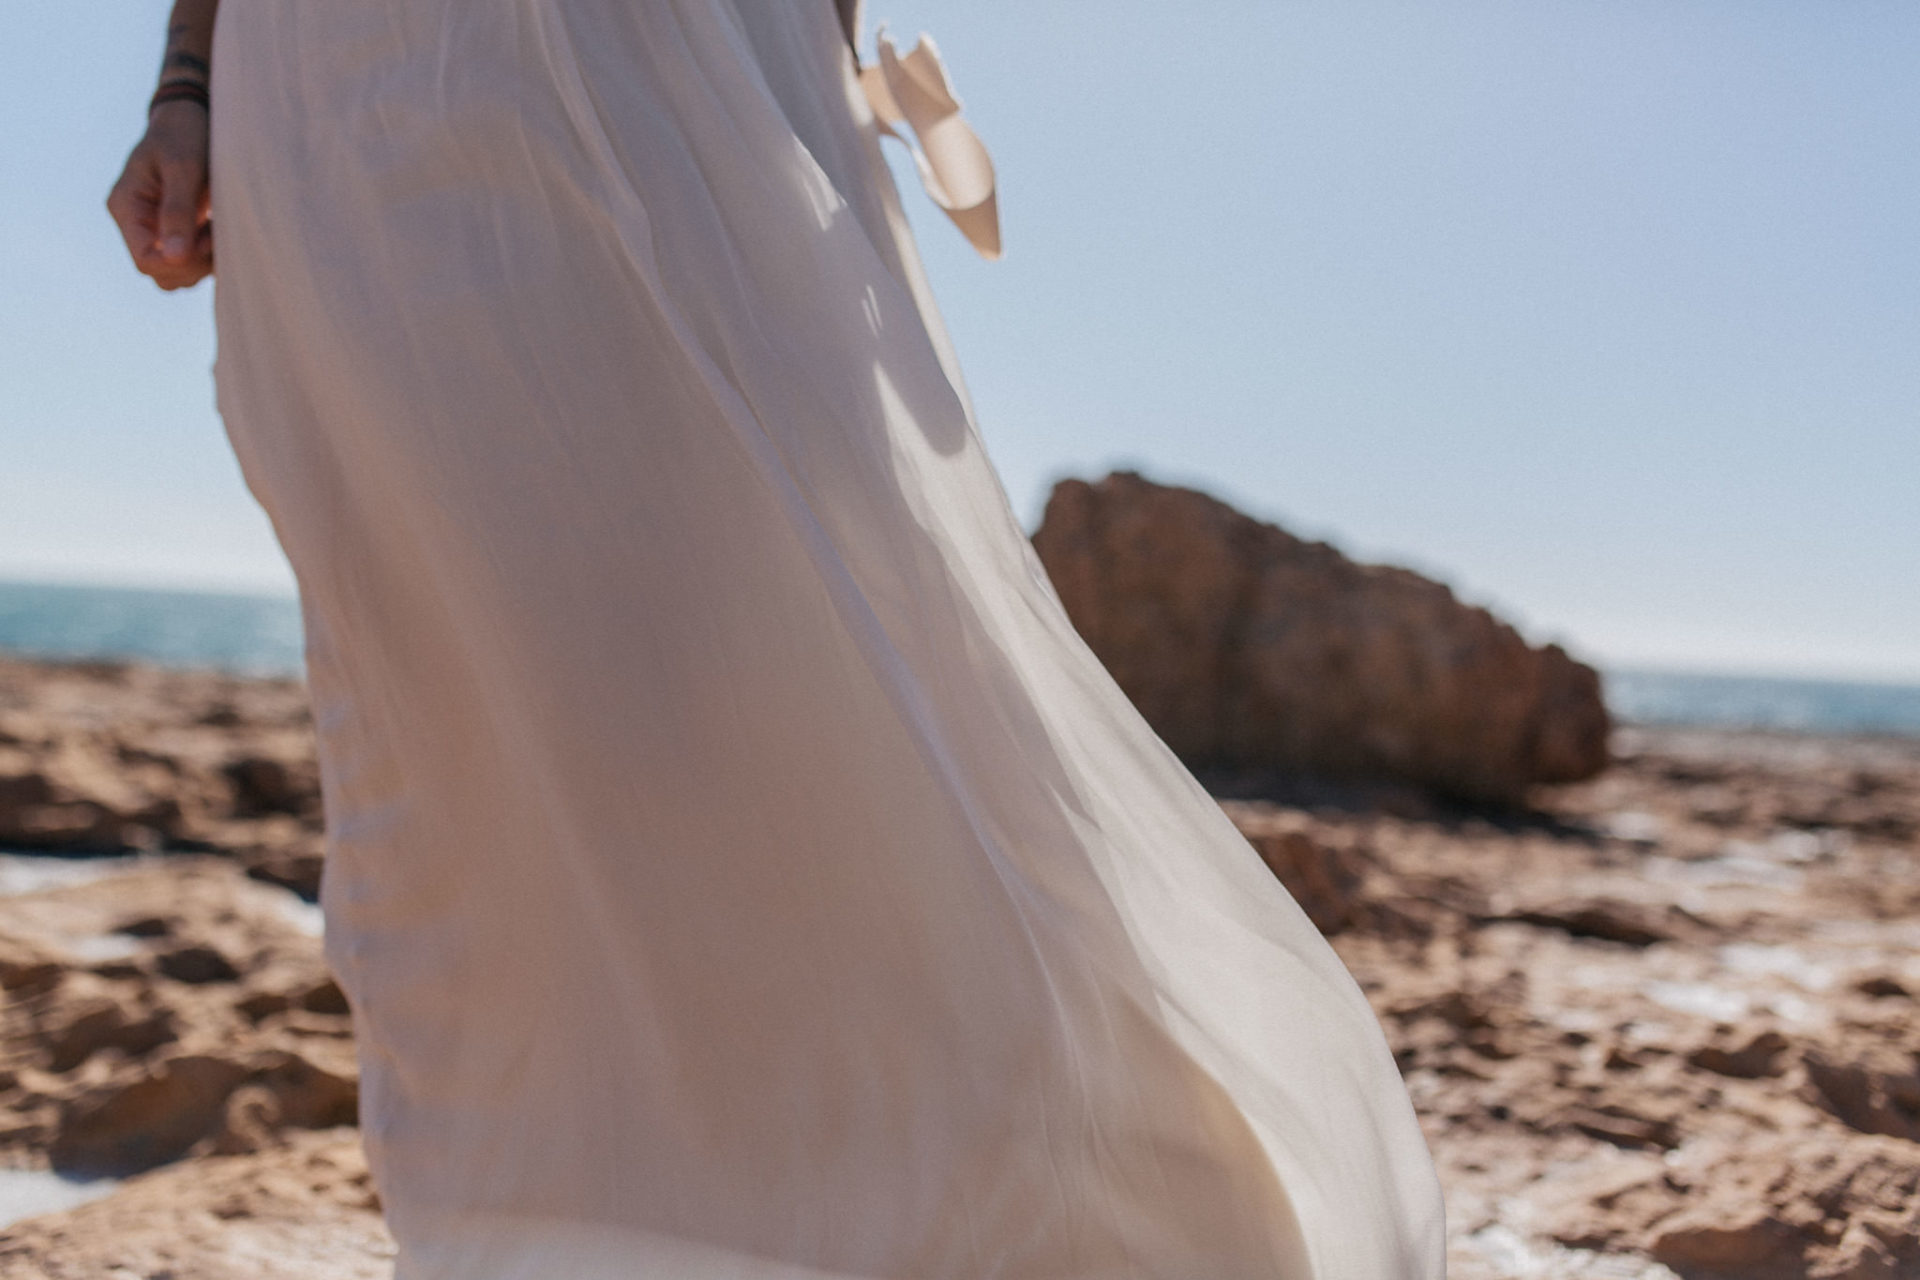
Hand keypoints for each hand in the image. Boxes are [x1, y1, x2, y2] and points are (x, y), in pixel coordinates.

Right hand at [106, 100, 213, 289]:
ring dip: (204, 262)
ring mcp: (155, 230)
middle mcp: (136, 223)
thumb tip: (174, 257)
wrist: (193, 116)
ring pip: (178, 274)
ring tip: (218, 227)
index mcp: (127, 207)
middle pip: (161, 274)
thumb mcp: (183, 168)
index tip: (204, 238)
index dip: (178, 262)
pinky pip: (192, 263)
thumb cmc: (185, 135)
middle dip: (194, 263)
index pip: (145, 260)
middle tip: (214, 231)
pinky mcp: (176, 232)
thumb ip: (178, 211)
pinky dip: (210, 256)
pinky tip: (219, 229)